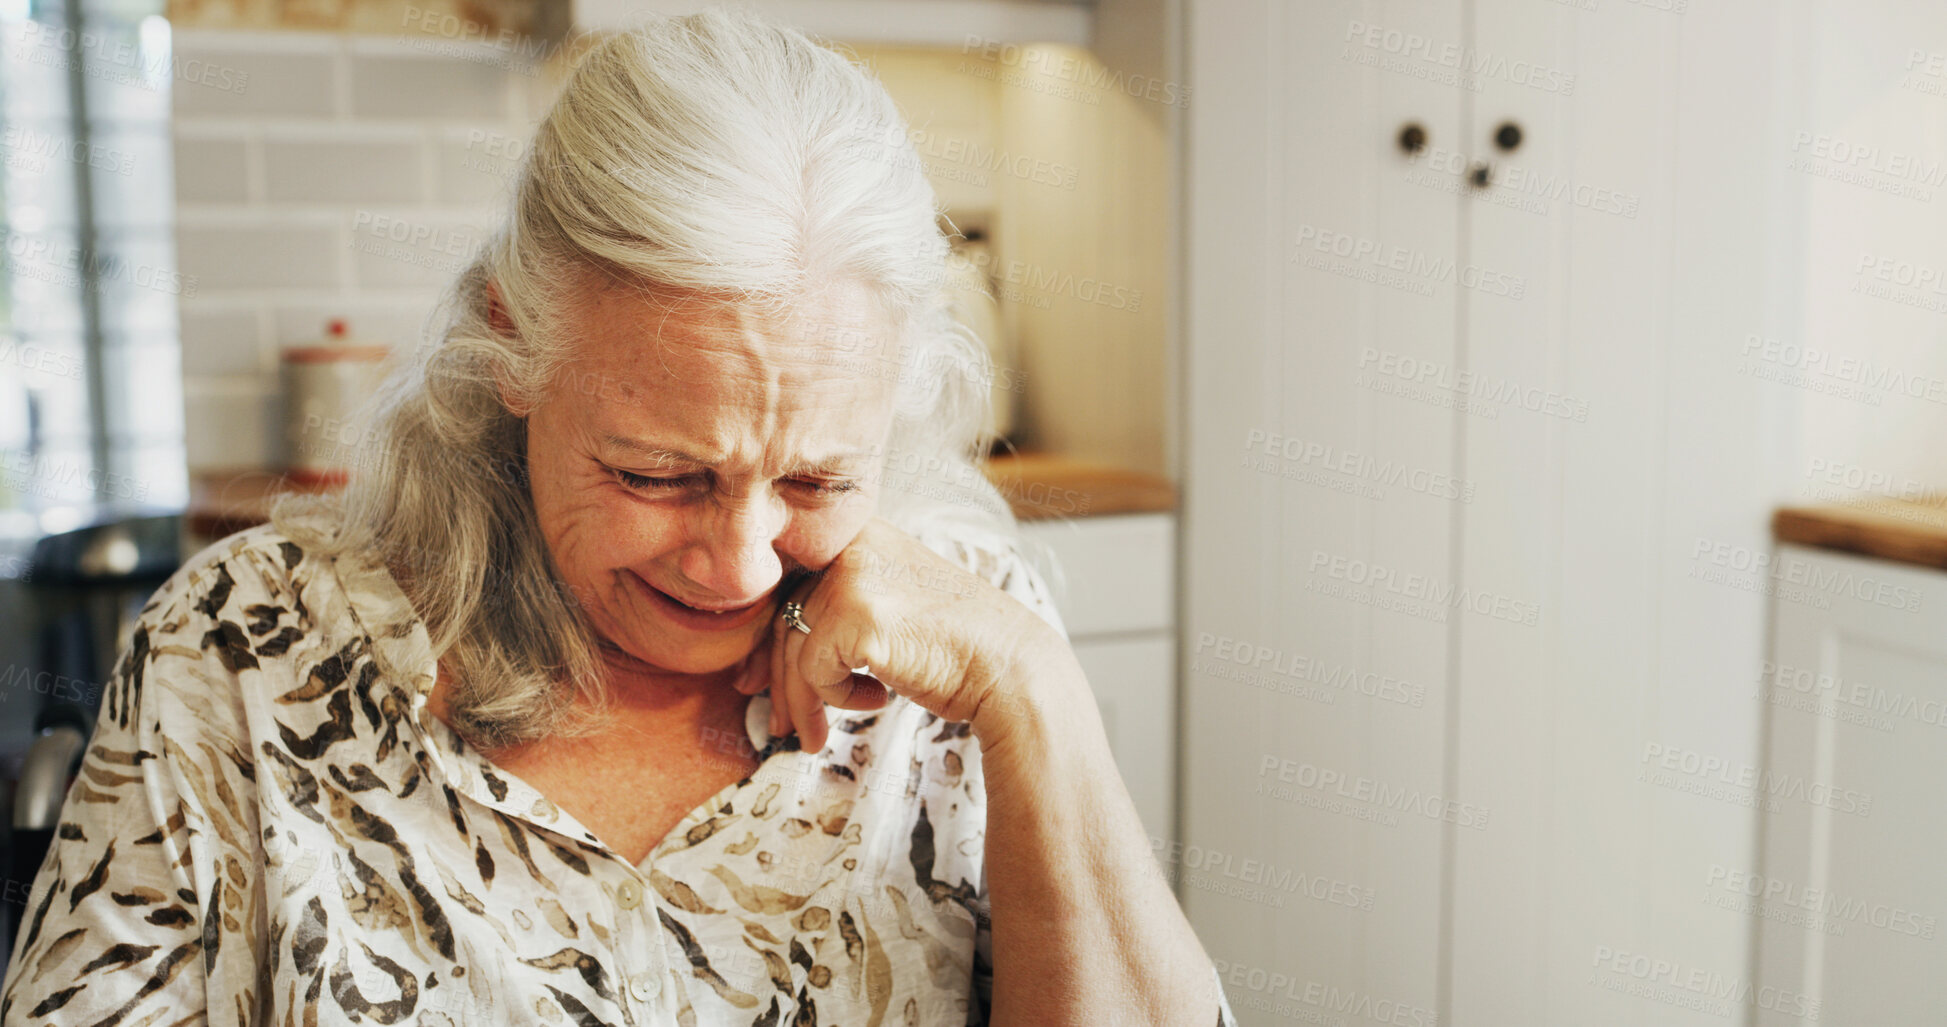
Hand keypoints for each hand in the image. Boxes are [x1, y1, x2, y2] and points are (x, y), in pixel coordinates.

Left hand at [727, 517, 1064, 754]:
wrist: (1009, 667)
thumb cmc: (953, 648)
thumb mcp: (887, 608)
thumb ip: (833, 613)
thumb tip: (755, 664)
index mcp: (858, 531)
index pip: (790, 585)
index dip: (770, 640)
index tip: (760, 683)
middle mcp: (851, 542)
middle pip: (783, 617)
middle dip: (778, 681)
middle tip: (781, 726)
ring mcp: (852, 575)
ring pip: (793, 649)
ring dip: (804, 703)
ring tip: (817, 736)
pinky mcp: (856, 614)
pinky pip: (814, 669)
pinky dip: (838, 697)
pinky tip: (877, 697)